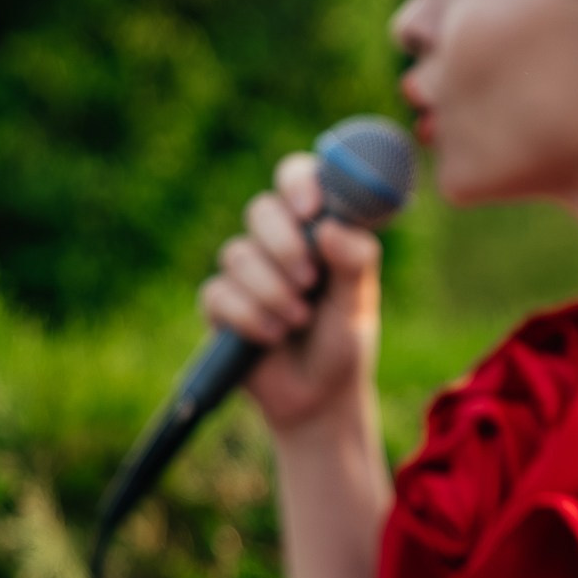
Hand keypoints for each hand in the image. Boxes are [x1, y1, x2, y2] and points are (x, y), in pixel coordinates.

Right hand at [198, 153, 381, 434]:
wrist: (317, 397)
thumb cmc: (341, 343)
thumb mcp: (357, 304)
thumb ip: (354, 263)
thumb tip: (330, 227)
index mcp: (314, 231)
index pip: (298, 180)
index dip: (298, 183)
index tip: (310, 208)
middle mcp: (277, 243)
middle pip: (260, 210)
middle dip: (283, 244)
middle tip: (309, 280)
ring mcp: (245, 272)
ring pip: (237, 254)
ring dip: (272, 291)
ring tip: (298, 321)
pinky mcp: (220, 304)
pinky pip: (220, 293)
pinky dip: (250, 317)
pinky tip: (272, 337)